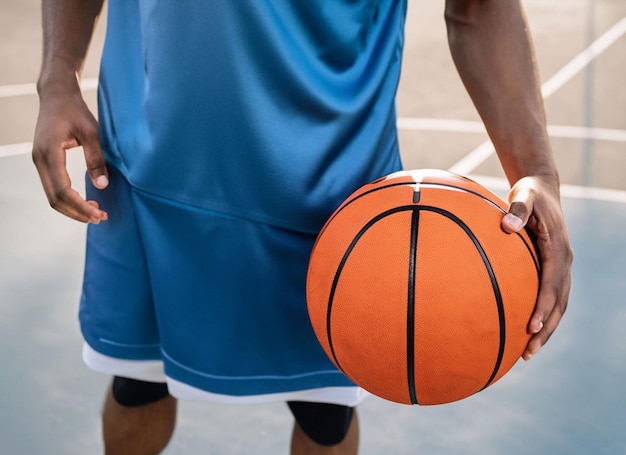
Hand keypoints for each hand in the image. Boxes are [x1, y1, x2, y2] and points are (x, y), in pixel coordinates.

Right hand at [32, 81, 108, 222]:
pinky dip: (68, 198)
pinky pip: (53, 187)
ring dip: (72, 208)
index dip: (80, 207)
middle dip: (77, 212)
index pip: (62, 191)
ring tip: (95, 212)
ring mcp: (40, 162)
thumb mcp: (92, 132)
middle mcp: (40, 160)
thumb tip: (103, 185)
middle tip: (101, 218)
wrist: (56, 95)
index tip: (99, 214)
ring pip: (52, 195)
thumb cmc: (75, 110)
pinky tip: (86, 200)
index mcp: (49, 153)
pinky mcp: (44, 162)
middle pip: (54, 198)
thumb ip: (96, 158)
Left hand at [501, 176, 572, 359]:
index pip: (553, 283)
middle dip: (547, 329)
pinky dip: (544, 316)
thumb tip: (508, 225)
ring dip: (547, 329)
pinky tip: (526, 331)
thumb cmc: (530, 193)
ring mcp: (562, 266)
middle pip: (559, 302)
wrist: (542, 189)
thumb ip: (517, 208)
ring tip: (528, 352)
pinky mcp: (554, 268)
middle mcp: (564, 261)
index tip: (532, 327)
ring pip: (559, 304)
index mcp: (558, 248)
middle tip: (529, 352)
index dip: (544, 306)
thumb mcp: (524, 195)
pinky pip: (552, 297)